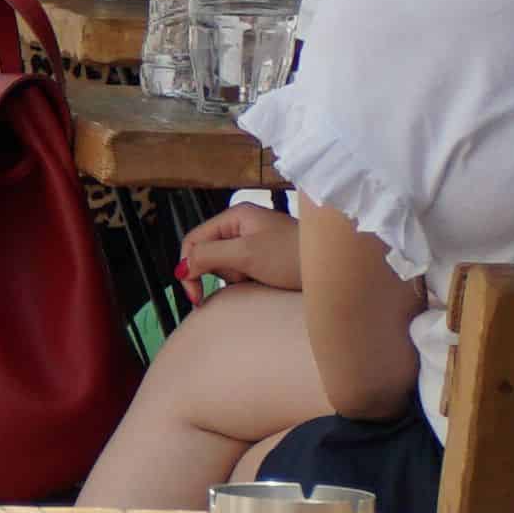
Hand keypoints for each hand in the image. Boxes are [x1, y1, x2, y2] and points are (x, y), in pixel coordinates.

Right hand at [176, 203, 304, 292]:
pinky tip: (260, 285)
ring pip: (225, 265)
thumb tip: (180, 268)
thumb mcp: (246, 254)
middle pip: (208, 252)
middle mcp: (243, 225)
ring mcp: (255, 242)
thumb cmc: (292, 256)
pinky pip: (242, 271)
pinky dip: (245, 281)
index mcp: (235, 216)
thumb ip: (209, 256)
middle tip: (238, 284)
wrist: (334, 266)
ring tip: (257, 281)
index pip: (195, 240)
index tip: (195, 297)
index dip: (188, 267)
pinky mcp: (266, 258)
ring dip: (234, 278)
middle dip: (217, 273)